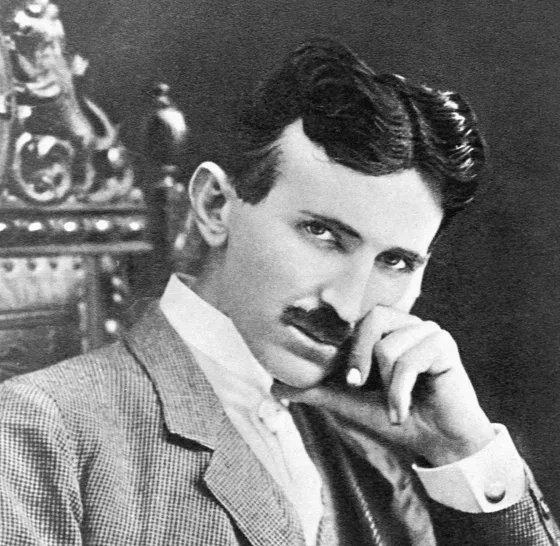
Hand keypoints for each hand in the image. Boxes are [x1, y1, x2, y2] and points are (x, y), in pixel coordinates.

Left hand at [273, 306, 495, 465]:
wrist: (435, 441)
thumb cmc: (394, 416)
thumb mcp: (349, 401)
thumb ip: (316, 389)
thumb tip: (274, 386)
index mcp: (386, 330)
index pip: (358, 317)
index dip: (348, 346)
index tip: (348, 379)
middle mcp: (407, 324)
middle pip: (373, 317)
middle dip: (361, 357)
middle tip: (360, 386)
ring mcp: (427, 331)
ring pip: (388, 345)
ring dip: (386, 385)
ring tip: (394, 405)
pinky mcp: (443, 345)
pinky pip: (408, 360)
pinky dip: (399, 392)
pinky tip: (404, 410)